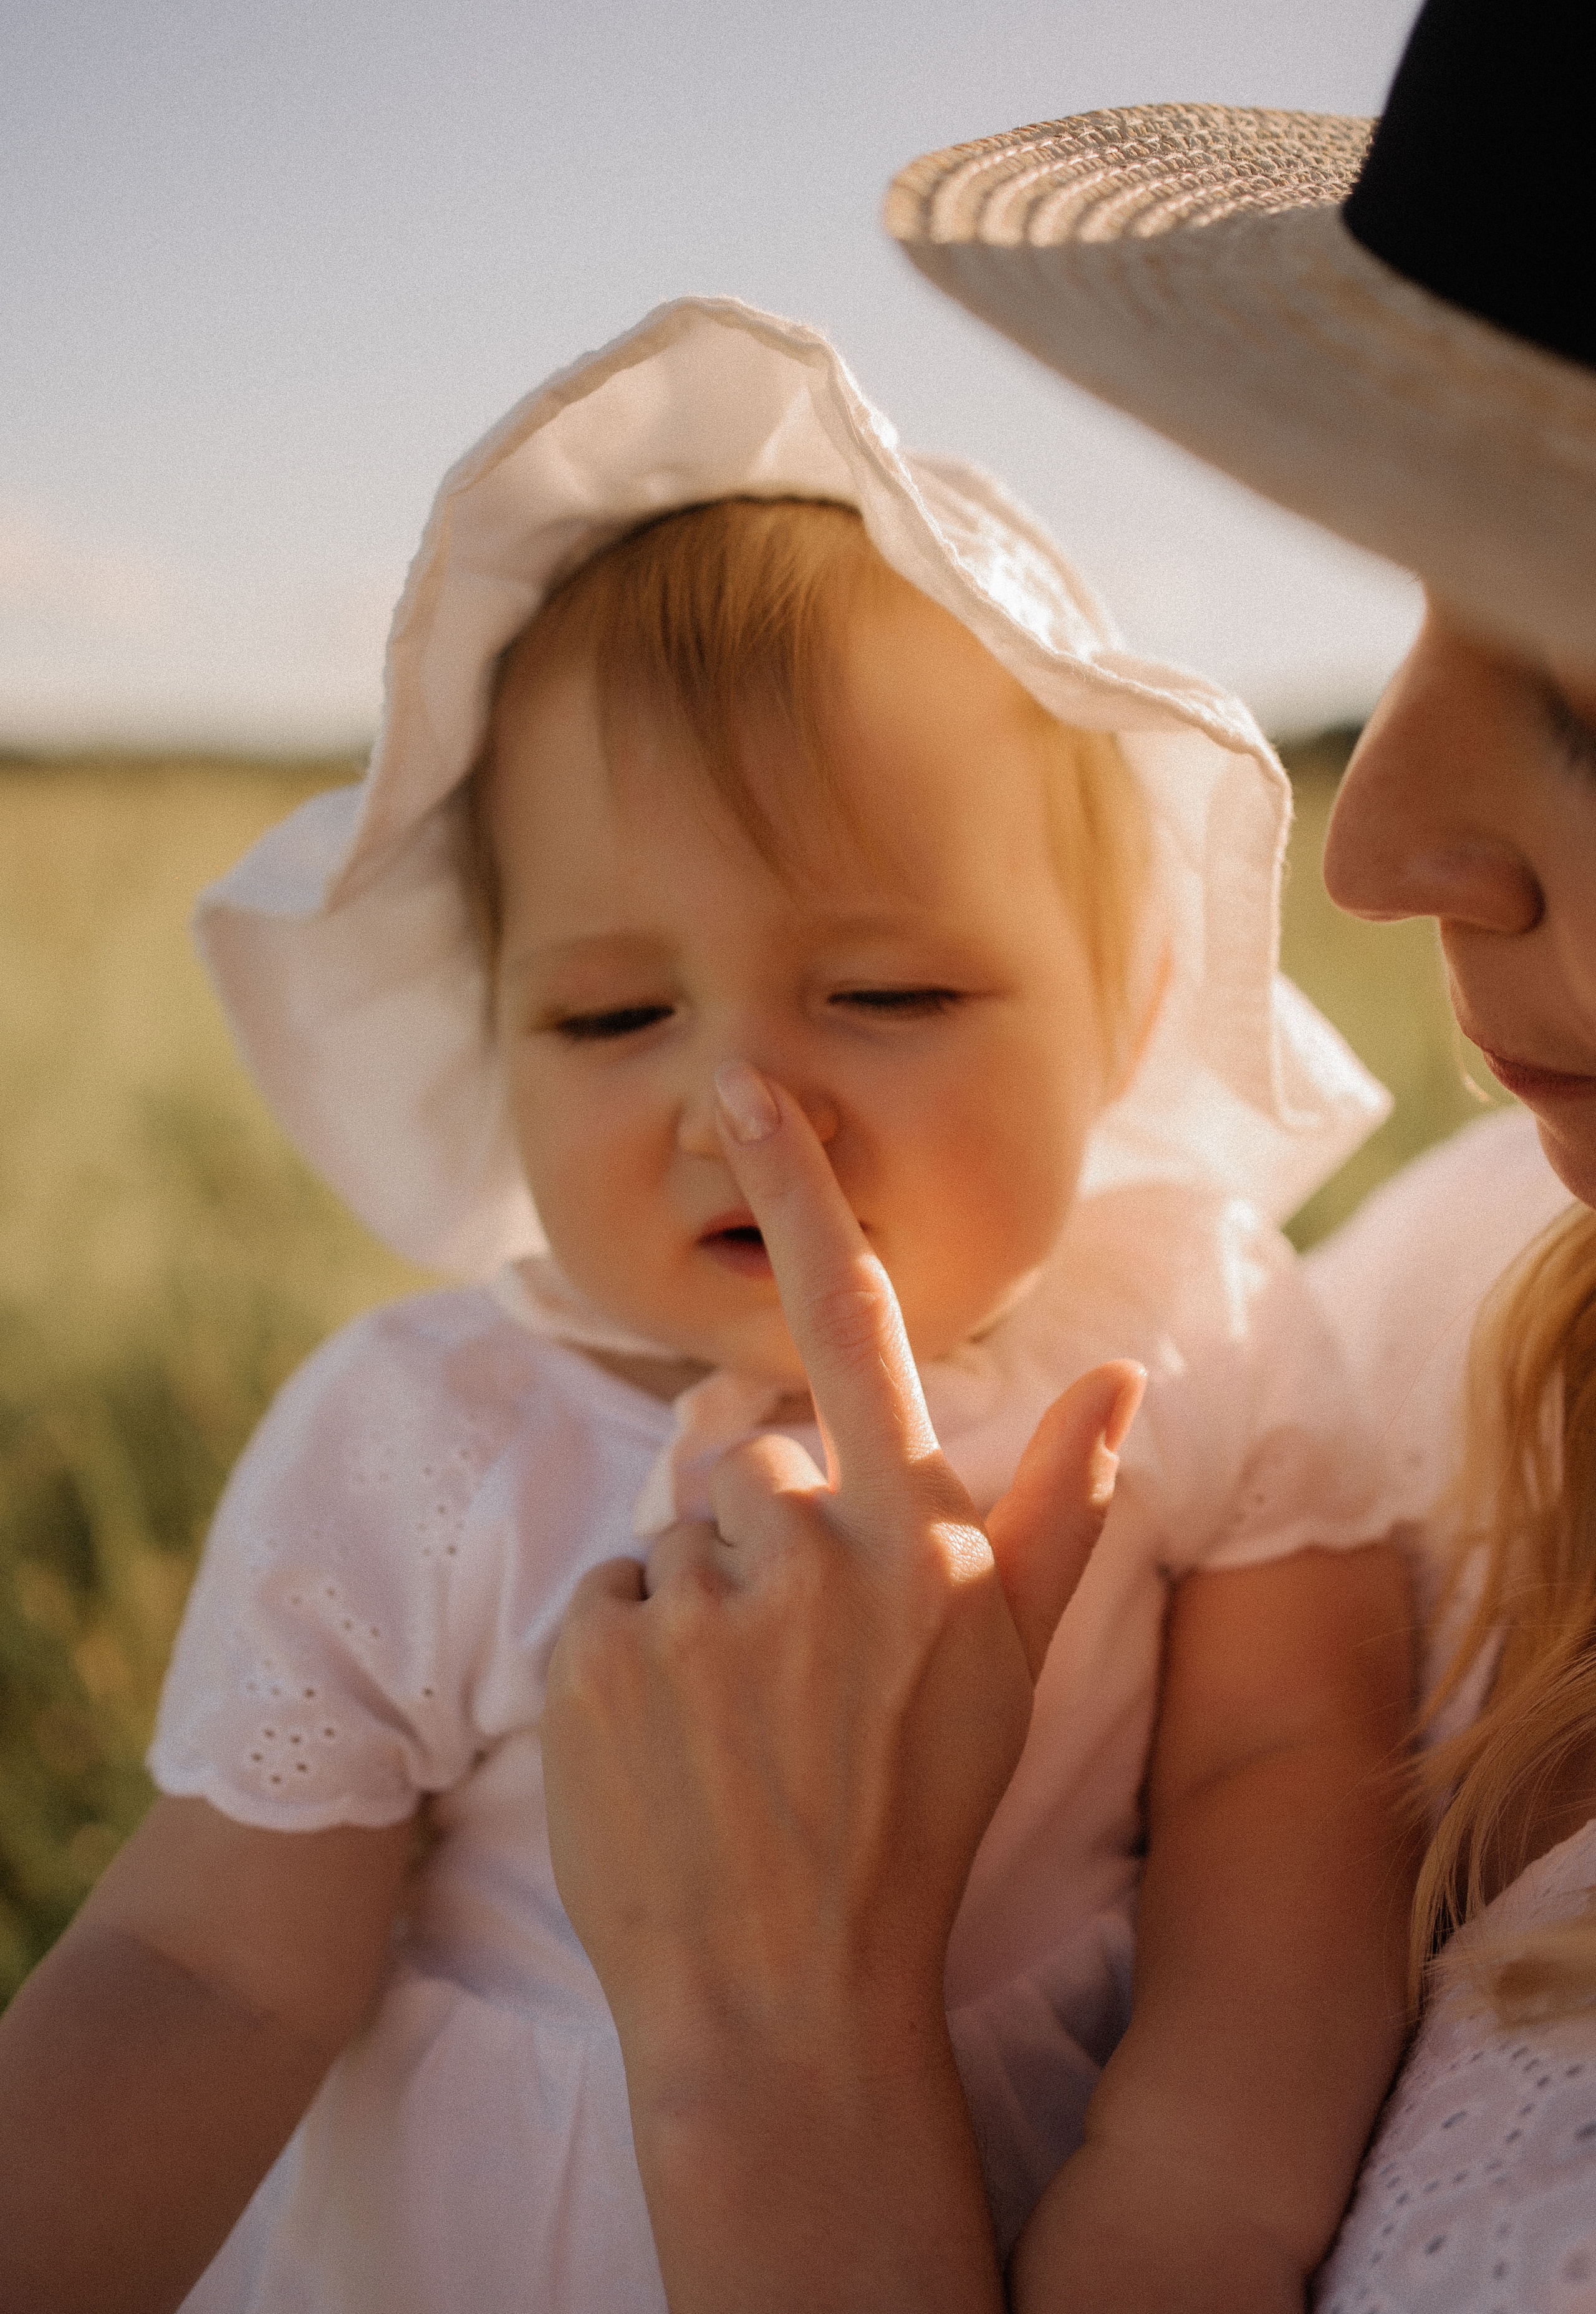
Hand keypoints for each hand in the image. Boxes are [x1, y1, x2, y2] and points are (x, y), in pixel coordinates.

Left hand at [543, 1058, 1142, 2061]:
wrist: (783, 1993)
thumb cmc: (914, 1817)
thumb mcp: (1014, 1666)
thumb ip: (1062, 1511)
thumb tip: (1126, 1384)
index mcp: (911, 1534)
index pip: (852, 1320)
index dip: (800, 1187)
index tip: (747, 1078)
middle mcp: (805, 1546)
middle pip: (748, 1455)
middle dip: (764, 1530)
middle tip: (791, 1663)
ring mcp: (696, 1602)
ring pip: (677, 1531)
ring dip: (699, 1597)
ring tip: (735, 1714)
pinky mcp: (596, 1653)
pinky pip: (609, 1595)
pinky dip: (630, 1651)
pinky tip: (670, 1742)